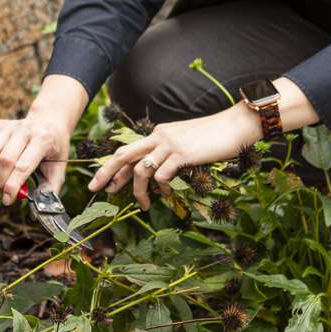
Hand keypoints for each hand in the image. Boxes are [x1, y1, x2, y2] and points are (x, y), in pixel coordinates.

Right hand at [0, 114, 72, 201]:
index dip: (12, 186)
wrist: (50, 124)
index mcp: (43, 140)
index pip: (23, 166)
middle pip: (4, 160)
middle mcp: (24, 130)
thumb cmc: (54, 151)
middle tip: (4, 192)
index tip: (8, 201)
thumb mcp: (58, 170)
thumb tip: (35, 215)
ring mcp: (9, 126)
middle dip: (1, 183)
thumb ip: (49, 192)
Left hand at [88, 108, 261, 210]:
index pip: (128, 150)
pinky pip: (161, 174)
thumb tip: (157, 171)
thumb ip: (169, 152)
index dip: (112, 166)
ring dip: (138, 191)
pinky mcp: (182, 154)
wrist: (235, 126)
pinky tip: (167, 194)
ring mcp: (170, 145)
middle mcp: (159, 137)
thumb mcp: (185, 142)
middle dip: (106, 172)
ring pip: (141, 169)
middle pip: (123, 155)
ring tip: (144, 205)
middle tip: (95, 189)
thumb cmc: (213, 137)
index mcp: (158, 134)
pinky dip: (161, 188)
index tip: (102, 181)